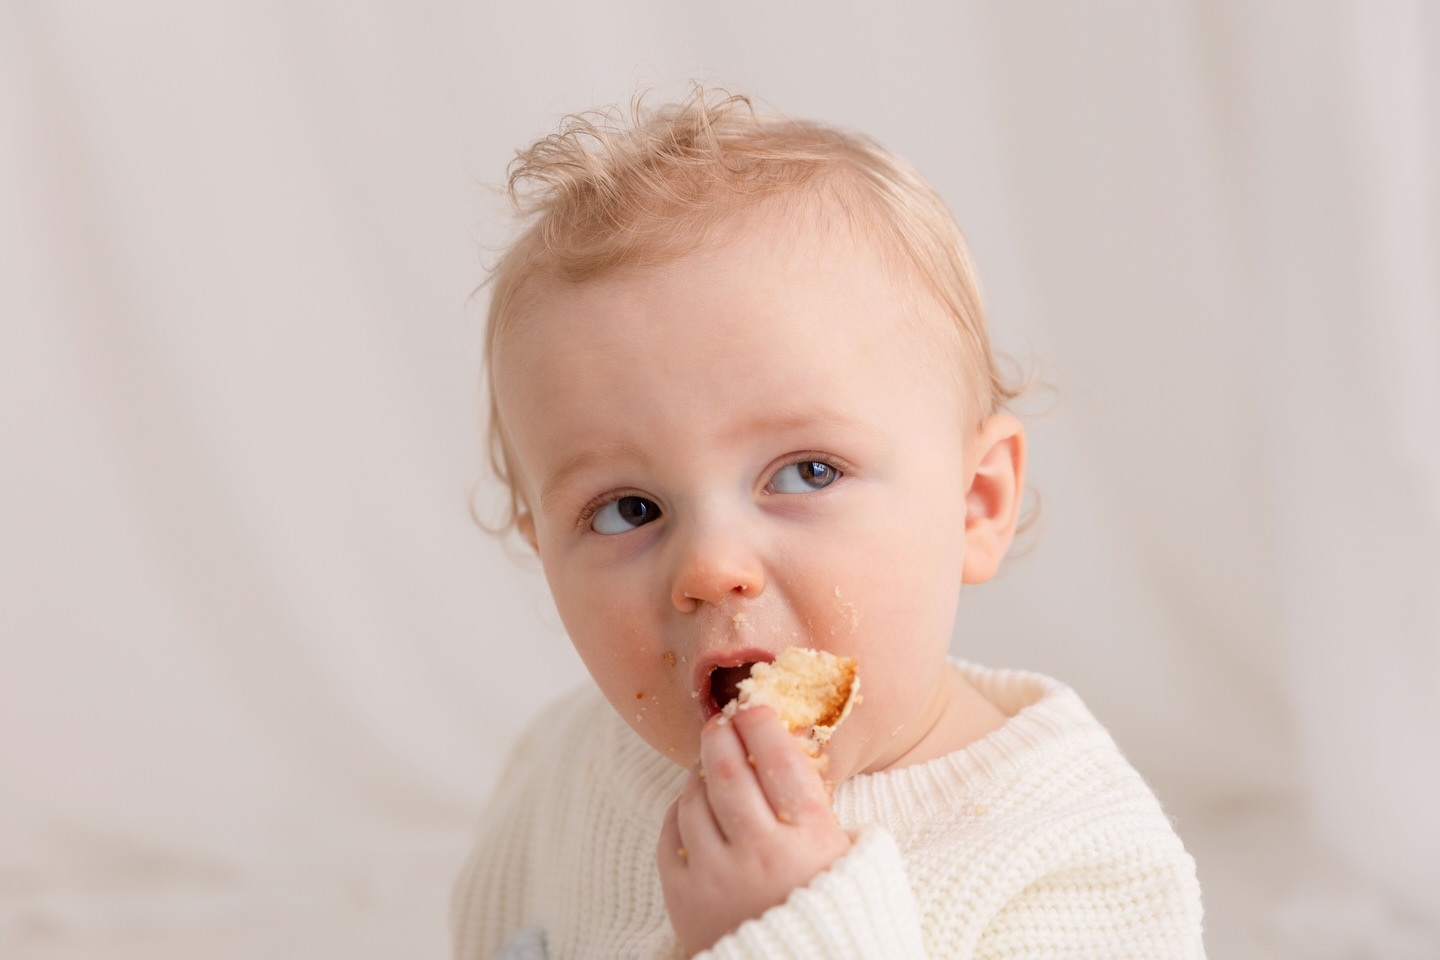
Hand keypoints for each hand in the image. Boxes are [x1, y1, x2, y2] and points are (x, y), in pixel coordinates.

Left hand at [657, 706, 851, 955]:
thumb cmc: (832, 908)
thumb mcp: (847, 854)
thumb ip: (820, 804)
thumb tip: (793, 743)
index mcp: (811, 840)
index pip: (779, 761)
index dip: (761, 725)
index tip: (753, 708)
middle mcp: (762, 854)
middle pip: (727, 770)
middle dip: (720, 735)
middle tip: (721, 721)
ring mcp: (719, 877)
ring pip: (694, 799)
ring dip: (698, 772)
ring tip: (709, 766)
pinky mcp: (685, 898)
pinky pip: (669, 834)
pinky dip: (679, 810)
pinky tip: (693, 805)